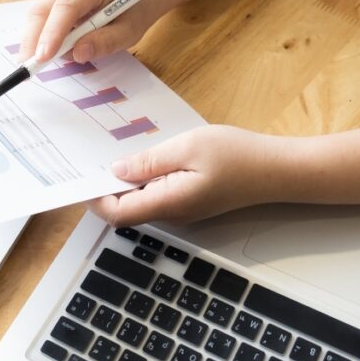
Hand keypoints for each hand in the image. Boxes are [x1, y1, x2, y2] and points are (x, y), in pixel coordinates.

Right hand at [19, 0, 165, 63]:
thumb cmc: (133, 12)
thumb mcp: (129, 31)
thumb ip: (105, 42)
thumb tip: (78, 53)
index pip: (67, 6)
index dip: (52, 32)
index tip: (43, 57)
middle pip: (44, 8)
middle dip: (34, 39)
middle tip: (29, 66)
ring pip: (37, 12)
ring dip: (33, 39)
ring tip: (34, 62)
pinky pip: (41, 16)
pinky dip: (38, 36)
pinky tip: (41, 51)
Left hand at [89, 125, 283, 226]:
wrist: (277, 169)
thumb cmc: (237, 156)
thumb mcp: (188, 147)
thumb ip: (149, 161)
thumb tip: (115, 171)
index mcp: (168, 202)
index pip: (118, 213)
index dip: (95, 199)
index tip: (82, 177)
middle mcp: (172, 213)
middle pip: (126, 209)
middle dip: (106, 187)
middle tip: (93, 157)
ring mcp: (182, 210)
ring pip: (141, 201)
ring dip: (126, 181)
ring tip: (118, 151)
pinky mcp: (190, 202)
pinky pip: (157, 194)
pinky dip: (144, 179)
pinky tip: (147, 157)